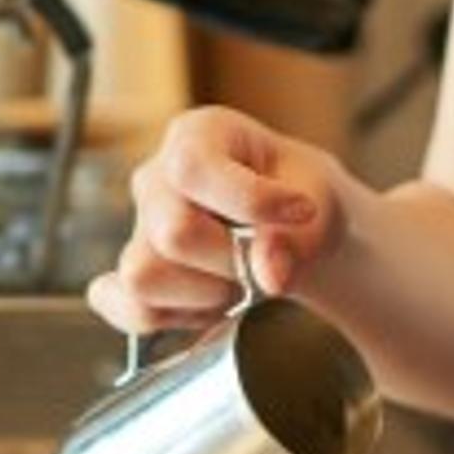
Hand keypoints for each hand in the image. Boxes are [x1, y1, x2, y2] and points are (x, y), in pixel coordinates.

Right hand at [83, 105, 352, 335]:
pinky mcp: (133, 276)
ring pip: (144, 276)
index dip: (248, 200)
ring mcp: (138, 228)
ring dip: (203, 295)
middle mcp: (156, 177)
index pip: (192, 168)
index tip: (303, 211)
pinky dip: (174, 319)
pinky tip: (210, 305)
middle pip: (173, 232)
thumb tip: (268, 273)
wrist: (298, 228)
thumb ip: (299, 237)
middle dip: (232, 261)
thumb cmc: (304, 197)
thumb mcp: (322, 202)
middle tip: (266, 260)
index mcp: (197, 135)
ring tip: (237, 283)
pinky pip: (130, 309)